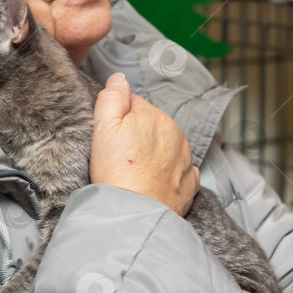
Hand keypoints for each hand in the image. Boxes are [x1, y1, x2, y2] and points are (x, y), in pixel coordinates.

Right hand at [90, 73, 198, 215]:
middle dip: (136, 135)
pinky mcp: (189, 184)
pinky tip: (152, 181)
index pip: (133, 104)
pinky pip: (179, 171)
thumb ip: (112, 97)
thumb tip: (119, 79)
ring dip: (153, 153)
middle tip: (118, 155)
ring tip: (133, 171)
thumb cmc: (115, 172)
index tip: (109, 137)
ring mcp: (185, 160)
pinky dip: (168, 174)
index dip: (117, 119)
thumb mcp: (102, 128)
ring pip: (166, 146)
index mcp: (154, 116)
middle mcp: (175, 133)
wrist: (135, 214)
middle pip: (150, 124)